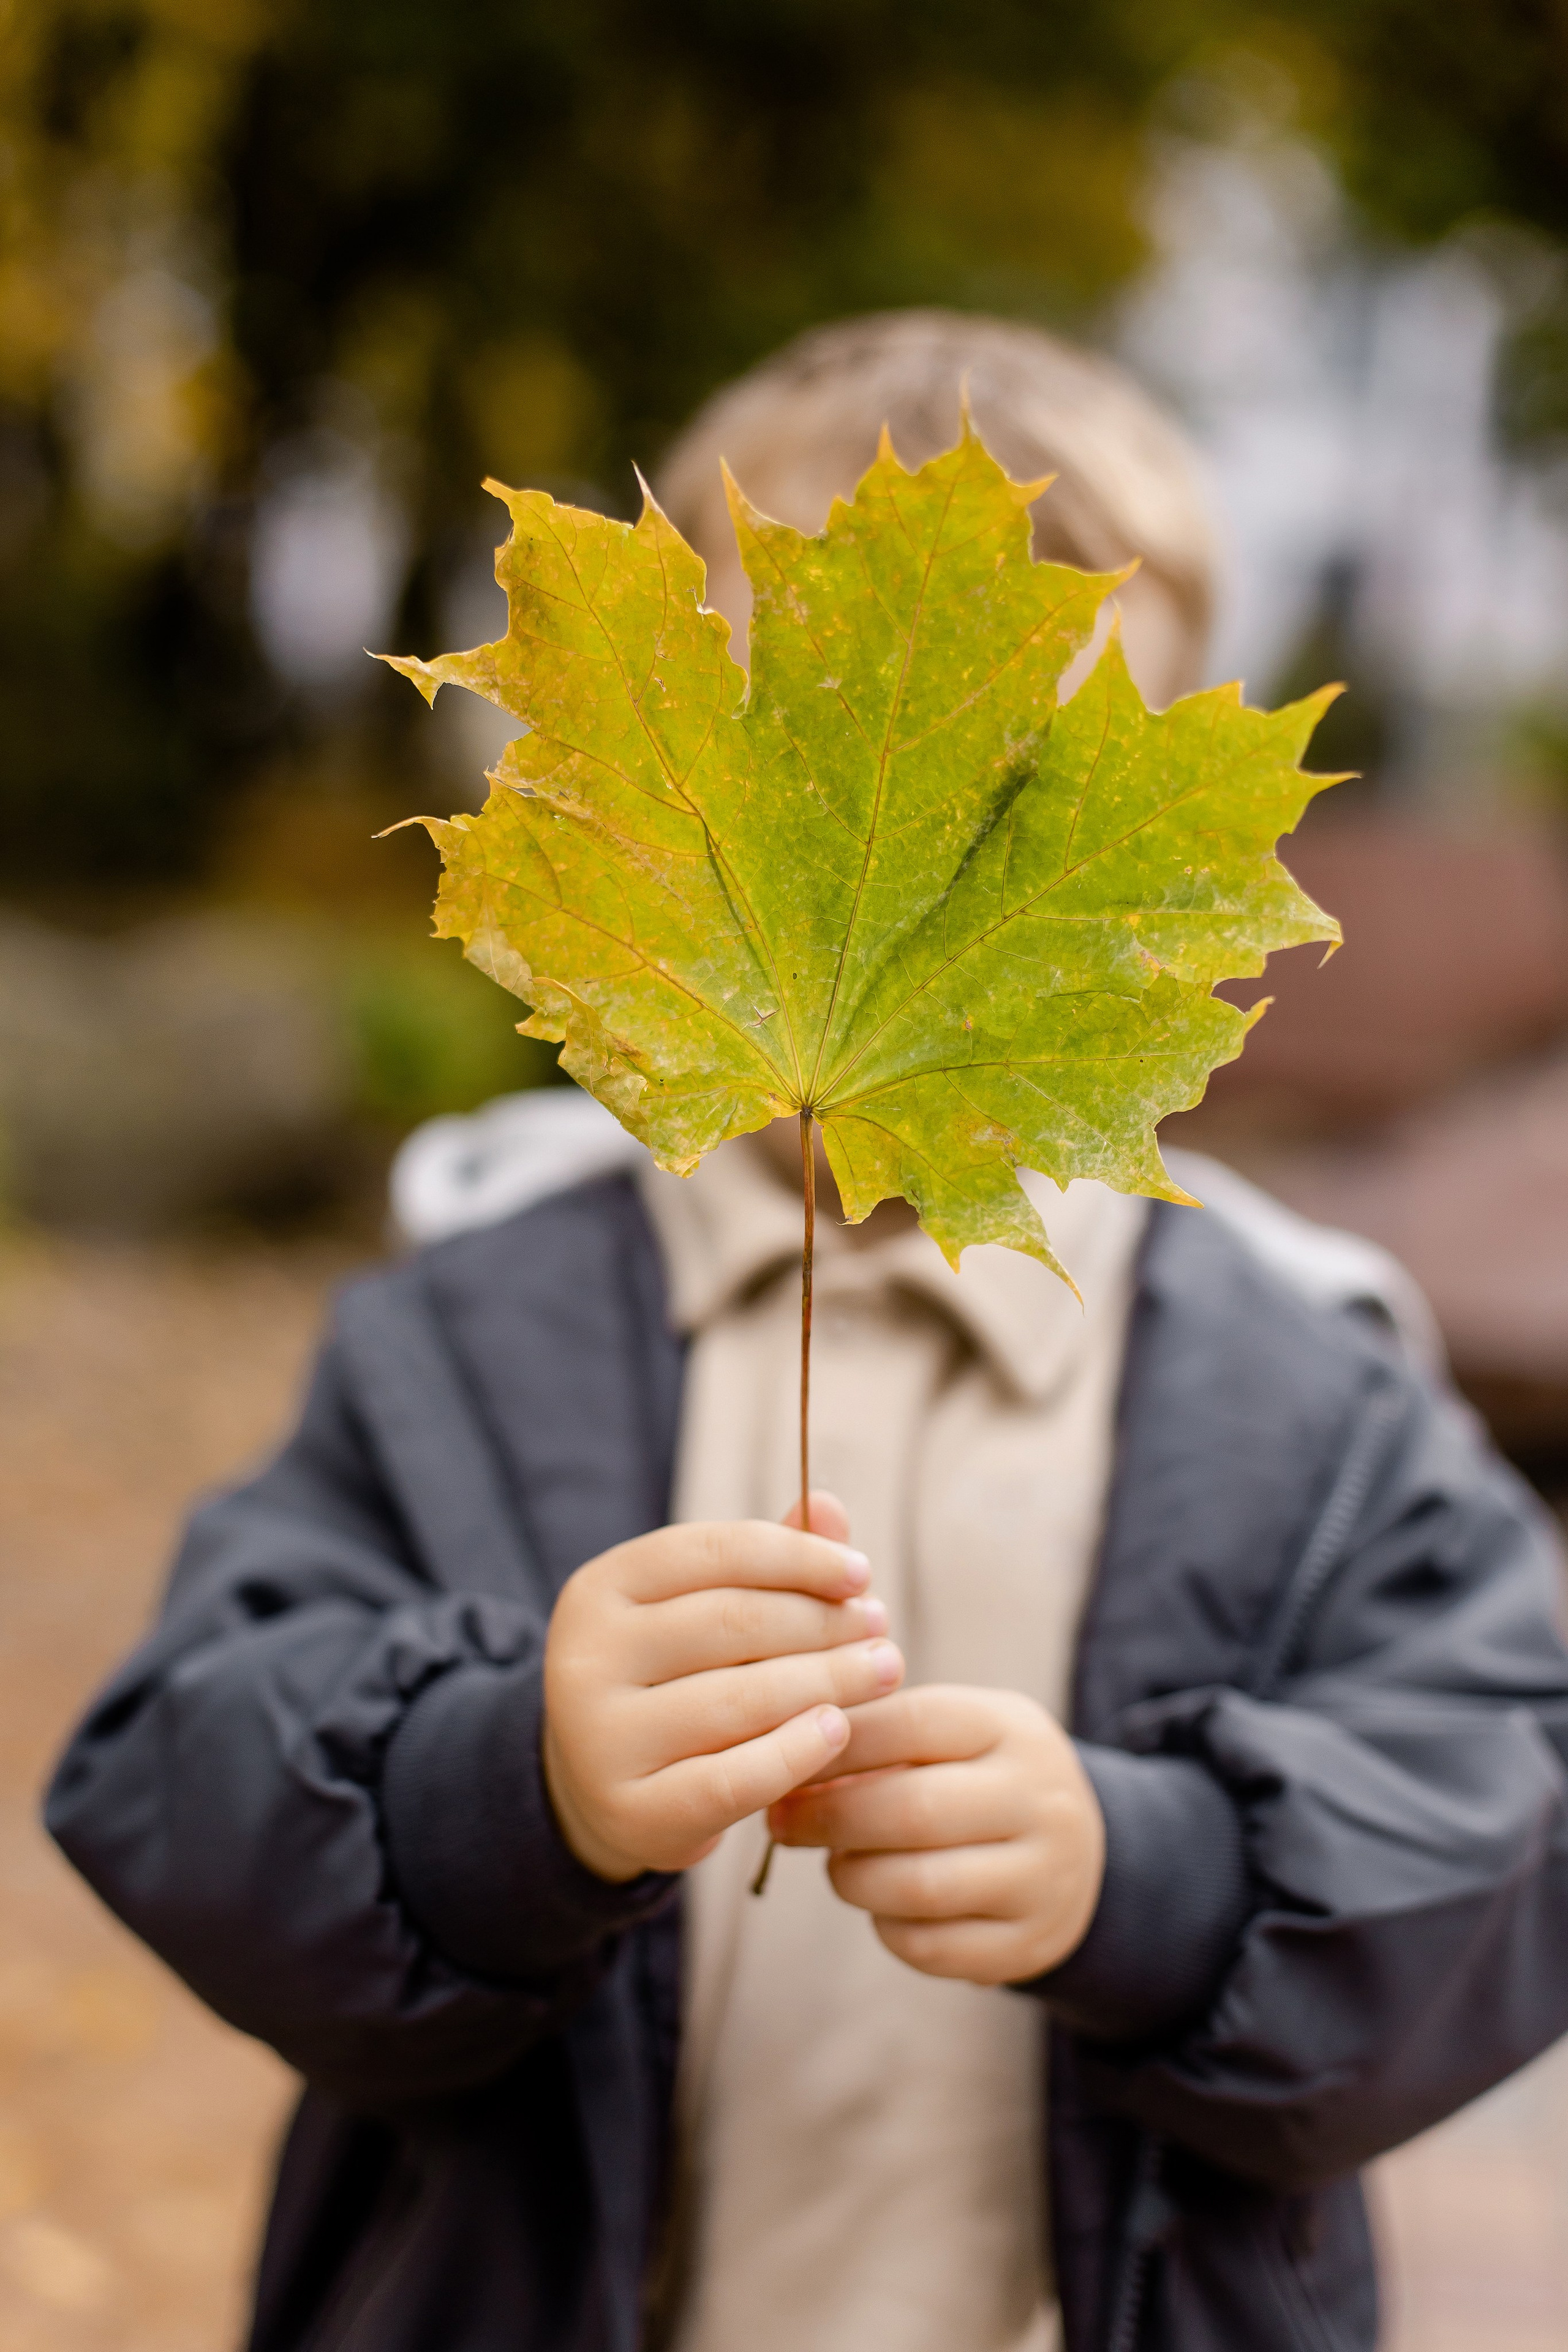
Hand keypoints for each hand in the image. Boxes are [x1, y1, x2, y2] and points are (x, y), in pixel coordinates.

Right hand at [542, 1494, 902, 1881]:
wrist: (605, 1789)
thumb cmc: (674, 1679)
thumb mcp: (702, 1610)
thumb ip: (764, 1563)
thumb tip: (828, 1505)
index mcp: (602, 1588)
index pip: (714, 1551)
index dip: (797, 1556)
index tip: (861, 1574)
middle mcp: (586, 1658)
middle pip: (733, 1623)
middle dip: (823, 1623)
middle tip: (880, 1629)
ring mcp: (600, 1740)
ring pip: (739, 1699)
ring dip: (829, 1681)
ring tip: (884, 1671)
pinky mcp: (631, 1811)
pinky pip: (732, 1779)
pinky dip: (795, 1752)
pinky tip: (838, 1730)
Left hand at [766, 1685, 1103, 1984]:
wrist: (1089, 1858)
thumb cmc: (984, 1780)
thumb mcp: (956, 1735)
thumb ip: (883, 1738)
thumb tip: (789, 1764)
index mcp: (1013, 1730)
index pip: (911, 1723)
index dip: (836, 1743)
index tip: (783, 1756)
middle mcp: (1040, 1801)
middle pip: (911, 1810)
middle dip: (829, 1818)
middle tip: (782, 1822)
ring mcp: (1043, 1879)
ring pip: (917, 1887)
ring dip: (851, 1876)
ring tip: (834, 1863)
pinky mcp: (1028, 1945)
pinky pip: (930, 1947)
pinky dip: (886, 1927)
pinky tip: (880, 1904)